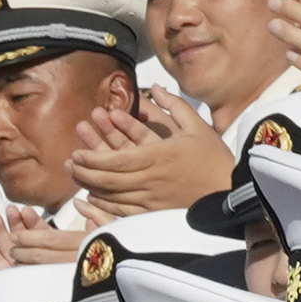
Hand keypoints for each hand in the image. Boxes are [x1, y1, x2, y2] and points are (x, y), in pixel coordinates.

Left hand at [64, 84, 235, 219]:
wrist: (231, 192)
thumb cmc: (214, 159)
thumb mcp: (197, 127)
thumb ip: (174, 106)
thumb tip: (156, 88)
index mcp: (160, 156)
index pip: (118, 160)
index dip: (93, 158)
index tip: (78, 153)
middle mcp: (153, 180)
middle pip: (109, 180)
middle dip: (85, 172)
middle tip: (70, 164)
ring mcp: (153, 199)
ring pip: (113, 196)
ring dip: (90, 187)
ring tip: (75, 177)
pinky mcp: (155, 213)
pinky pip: (123, 211)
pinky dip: (105, 205)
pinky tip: (93, 197)